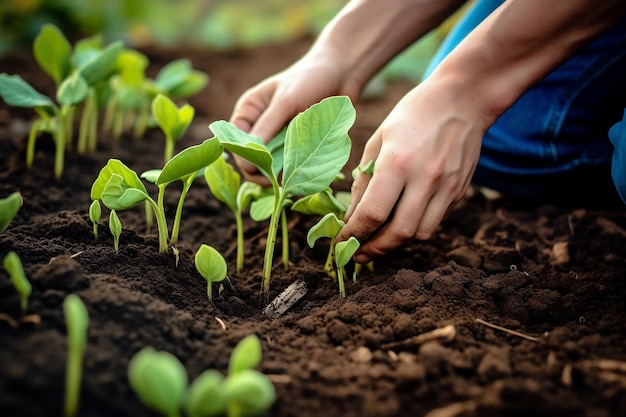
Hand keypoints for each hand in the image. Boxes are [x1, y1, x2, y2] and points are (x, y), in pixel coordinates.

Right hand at [229, 56, 354, 183]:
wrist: (342, 74)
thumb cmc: (309, 79)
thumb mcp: (286, 101)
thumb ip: (267, 126)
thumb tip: (248, 155)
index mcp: (249, 112)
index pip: (234, 142)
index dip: (244, 159)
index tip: (262, 170)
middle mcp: (259, 126)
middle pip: (251, 159)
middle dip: (263, 171)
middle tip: (282, 181)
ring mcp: (278, 137)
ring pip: (270, 166)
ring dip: (280, 174)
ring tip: (295, 179)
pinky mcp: (296, 146)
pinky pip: (290, 165)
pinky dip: (295, 172)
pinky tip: (305, 176)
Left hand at [336, 77, 486, 262]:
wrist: (463, 99)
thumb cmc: (412, 114)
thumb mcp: (378, 139)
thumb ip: (363, 180)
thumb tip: (351, 216)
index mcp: (397, 162)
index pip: (372, 213)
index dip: (353, 234)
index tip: (341, 242)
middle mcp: (425, 178)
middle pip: (398, 233)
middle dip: (374, 250)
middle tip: (358, 254)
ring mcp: (446, 187)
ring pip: (420, 234)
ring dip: (396, 244)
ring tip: (378, 243)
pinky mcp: (460, 191)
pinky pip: (435, 222)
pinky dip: (415, 230)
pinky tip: (400, 223)